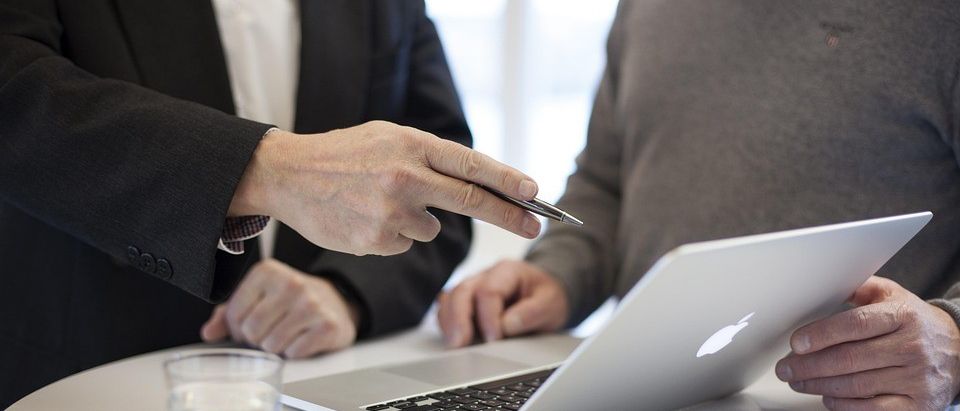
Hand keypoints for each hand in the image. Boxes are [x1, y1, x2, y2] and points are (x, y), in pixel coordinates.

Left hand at [200, 259, 359, 357]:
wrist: (335, 302)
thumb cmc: (289, 302)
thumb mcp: (258, 298)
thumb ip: (228, 313)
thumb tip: (208, 333)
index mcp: (267, 272)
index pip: (234, 314)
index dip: (237, 328)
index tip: (250, 325)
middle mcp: (290, 283)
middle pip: (252, 331)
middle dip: (256, 340)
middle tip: (269, 333)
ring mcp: (311, 304)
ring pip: (271, 345)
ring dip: (275, 348)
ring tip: (286, 335)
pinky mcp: (328, 325)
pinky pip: (294, 353)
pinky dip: (295, 352)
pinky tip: (302, 339)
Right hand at [229, 121, 541, 255]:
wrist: (288, 175)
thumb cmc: (343, 154)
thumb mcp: (388, 137)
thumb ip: (428, 156)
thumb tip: (475, 181)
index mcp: (411, 144)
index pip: (472, 165)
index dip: (508, 181)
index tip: (535, 193)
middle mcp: (406, 177)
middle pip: (472, 201)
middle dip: (510, 215)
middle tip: (535, 225)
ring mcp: (391, 211)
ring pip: (431, 227)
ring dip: (418, 219)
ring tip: (379, 201)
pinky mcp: (377, 240)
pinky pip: (405, 243)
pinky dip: (393, 234)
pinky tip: (365, 216)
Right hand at [436, 260, 568, 347]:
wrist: (545, 293)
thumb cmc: (546, 296)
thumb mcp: (551, 303)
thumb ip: (531, 313)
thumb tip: (506, 325)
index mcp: (507, 271)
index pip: (489, 291)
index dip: (488, 317)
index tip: (494, 339)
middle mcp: (485, 276)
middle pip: (462, 291)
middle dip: (459, 319)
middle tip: (459, 344)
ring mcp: (473, 287)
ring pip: (450, 298)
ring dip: (449, 322)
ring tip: (453, 344)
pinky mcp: (466, 301)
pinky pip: (448, 308)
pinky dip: (447, 323)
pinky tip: (453, 339)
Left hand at [776, 276, 959, 410]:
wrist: (959, 351)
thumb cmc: (915, 322)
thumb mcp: (892, 295)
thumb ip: (858, 288)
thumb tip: (823, 284)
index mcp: (902, 316)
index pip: (855, 325)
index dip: (821, 335)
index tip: (796, 343)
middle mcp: (912, 347)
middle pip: (849, 359)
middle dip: (809, 365)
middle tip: (785, 368)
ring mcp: (917, 378)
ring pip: (856, 385)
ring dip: (819, 385)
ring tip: (798, 381)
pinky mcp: (918, 405)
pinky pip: (872, 409)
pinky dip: (844, 405)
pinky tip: (827, 397)